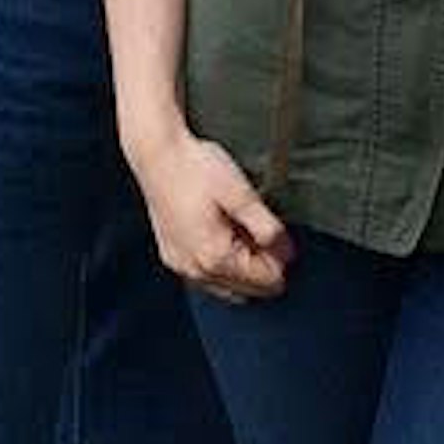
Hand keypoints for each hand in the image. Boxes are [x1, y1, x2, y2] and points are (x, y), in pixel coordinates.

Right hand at [126, 120, 293, 303]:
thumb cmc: (195, 168)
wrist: (156, 153)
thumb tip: (287, 254)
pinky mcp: (172, 257)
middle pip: (249, 290)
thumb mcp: (241, 194)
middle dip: (261, 264)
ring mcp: (181, 267)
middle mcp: (195, 271)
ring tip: (240, 229)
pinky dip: (222, 265)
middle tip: (257, 226)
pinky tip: (222, 234)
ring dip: (243, 267)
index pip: (267, 282)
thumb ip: (268, 228)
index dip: (280, 256)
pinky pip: (208, 278)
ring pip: (229, 288)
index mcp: (215, 257)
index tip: (274, 229)